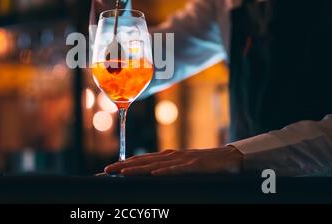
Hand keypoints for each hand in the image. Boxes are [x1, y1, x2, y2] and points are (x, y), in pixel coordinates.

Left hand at [104, 146, 243, 175]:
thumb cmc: (201, 164)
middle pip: (142, 161)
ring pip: (155, 165)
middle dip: (123, 166)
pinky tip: (155, 174)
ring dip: (138, 169)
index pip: (139, 160)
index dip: (122, 164)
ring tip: (123, 173)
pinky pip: (178, 169)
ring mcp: (181, 160)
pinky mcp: (193, 165)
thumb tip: (148, 175)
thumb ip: (165, 169)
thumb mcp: (179, 167)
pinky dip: (165, 171)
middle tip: (105, 171)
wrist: (226, 158)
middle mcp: (169, 156)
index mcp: (165, 157)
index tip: (107, 171)